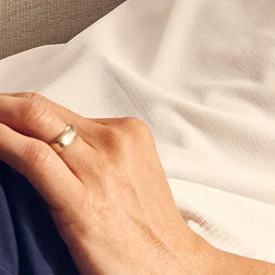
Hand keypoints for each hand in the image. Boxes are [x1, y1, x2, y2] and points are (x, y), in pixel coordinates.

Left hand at [0, 91, 215, 274]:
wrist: (170, 265)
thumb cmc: (146, 228)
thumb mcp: (129, 175)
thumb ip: (96, 157)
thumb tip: (51, 152)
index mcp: (127, 132)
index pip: (59, 109)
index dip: (20, 108)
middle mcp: (114, 141)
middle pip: (43, 109)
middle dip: (3, 104)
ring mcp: (100, 168)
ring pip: (37, 124)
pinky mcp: (83, 201)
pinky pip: (35, 159)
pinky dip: (5, 143)